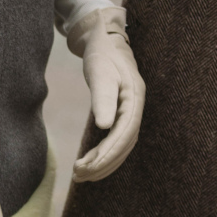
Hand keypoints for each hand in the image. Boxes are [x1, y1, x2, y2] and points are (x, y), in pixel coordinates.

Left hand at [68, 7, 144, 181]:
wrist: (105, 41)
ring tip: (81, 175)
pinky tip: (89, 161)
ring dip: (103, 163)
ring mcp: (130, 112)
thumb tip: (105, 127)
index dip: (109, 152)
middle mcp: (136, 108)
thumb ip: (103, 98)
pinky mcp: (121, 114)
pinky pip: (116, 140)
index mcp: (134, 99)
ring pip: (121, 145)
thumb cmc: (102, 54)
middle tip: (80, 176)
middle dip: (103, 163)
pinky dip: (103, 153)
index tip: (89, 166)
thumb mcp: (100, 72)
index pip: (125, 133)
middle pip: (124, 144)